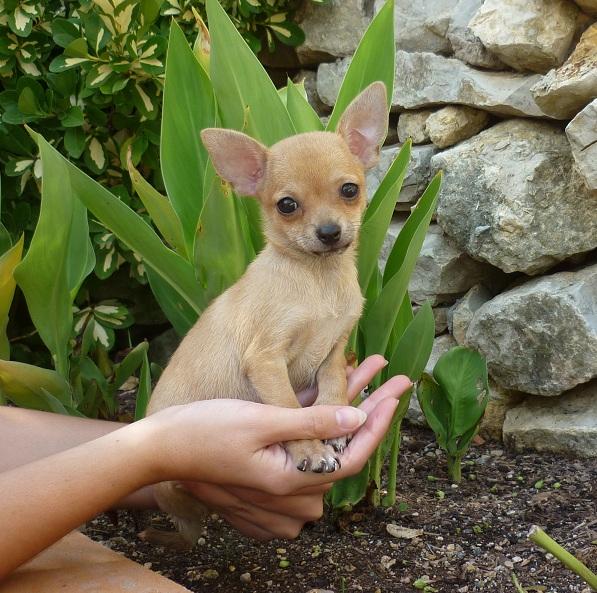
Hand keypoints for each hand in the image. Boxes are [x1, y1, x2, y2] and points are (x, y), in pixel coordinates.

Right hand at [173, 356, 410, 538]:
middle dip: (371, 409)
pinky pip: (308, 435)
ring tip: (368, 368)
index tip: (395, 395)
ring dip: (349, 403)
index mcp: (291, 479)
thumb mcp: (260, 422)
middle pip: (344, 445)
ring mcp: (281, 472)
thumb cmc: (205, 431)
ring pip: (328, 437)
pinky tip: (335, 382)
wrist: (161, 445)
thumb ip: (310, 421)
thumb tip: (357, 418)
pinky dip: (324, 410)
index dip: (376, 426)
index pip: (350, 456)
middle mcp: (291, 482)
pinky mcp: (271, 457)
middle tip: (395, 380)